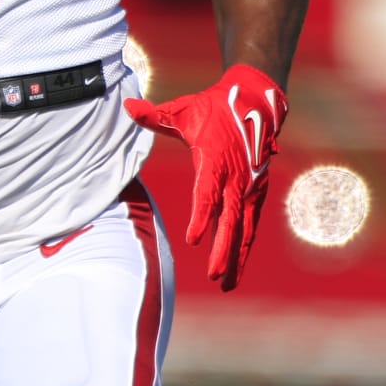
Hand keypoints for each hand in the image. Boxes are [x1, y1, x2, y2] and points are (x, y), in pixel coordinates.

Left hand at [125, 63, 287, 290]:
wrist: (255, 102)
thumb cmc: (213, 109)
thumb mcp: (184, 110)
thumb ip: (156, 115)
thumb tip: (128, 105)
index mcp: (216, 159)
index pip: (207, 192)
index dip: (201, 216)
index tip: (193, 239)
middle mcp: (237, 176)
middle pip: (229, 218)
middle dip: (223, 248)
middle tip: (213, 274)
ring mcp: (250, 186)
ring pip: (244, 227)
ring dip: (236, 256)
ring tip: (226, 284)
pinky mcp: (257, 192)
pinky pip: (251, 224)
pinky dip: (245, 246)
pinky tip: (237, 268)